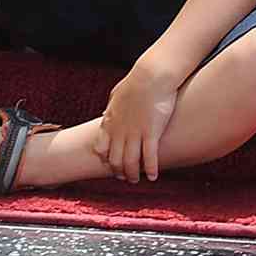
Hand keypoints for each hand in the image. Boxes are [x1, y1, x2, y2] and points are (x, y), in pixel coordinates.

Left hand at [93, 59, 181, 182]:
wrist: (151, 75)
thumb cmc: (137, 82)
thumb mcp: (116, 95)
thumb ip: (110, 107)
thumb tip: (105, 114)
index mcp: (111, 121)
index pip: (101, 148)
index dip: (106, 159)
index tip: (112, 163)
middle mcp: (120, 130)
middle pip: (115, 159)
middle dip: (119, 171)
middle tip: (124, 177)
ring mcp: (135, 133)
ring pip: (131, 163)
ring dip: (132, 175)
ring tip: (136, 179)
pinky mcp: (151, 133)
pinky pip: (149, 158)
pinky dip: (150, 170)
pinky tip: (153, 177)